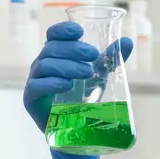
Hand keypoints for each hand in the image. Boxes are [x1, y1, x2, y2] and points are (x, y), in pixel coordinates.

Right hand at [24, 22, 133, 158]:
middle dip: (73, 49)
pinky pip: (37, 86)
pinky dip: (53, 83)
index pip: (53, 35)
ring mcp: (34, 80)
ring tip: (87, 72)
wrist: (74, 128)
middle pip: (51, 48)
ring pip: (45, 65)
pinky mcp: (31, 98)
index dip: (63, 30)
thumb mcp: (98, 75)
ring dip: (67, 66)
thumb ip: (110, 59)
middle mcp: (42, 64)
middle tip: (93, 55)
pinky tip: (68, 85)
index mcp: (55, 54)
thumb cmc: (81, 97)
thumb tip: (129, 41)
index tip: (80, 31)